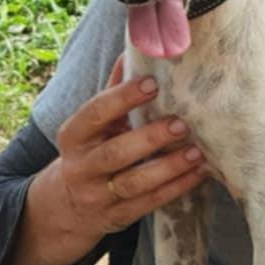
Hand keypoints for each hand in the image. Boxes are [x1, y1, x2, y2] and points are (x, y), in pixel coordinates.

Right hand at [54, 58, 208, 231]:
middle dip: (150, 138)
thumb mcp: (93, 124)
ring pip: (133, 183)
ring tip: (196, 152)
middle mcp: (82, 166)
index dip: (122, 98)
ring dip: (167, 168)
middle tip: (181, 123)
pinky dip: (175, 189)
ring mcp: (98, 195)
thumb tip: (134, 48)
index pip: (94, 113)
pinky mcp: (117, 217)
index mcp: (74, 135)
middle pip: (115, 153)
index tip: (151, 83)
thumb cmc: (90, 150)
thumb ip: (114, 91)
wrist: (67, 207)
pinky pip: (148, 204)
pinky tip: (198, 174)